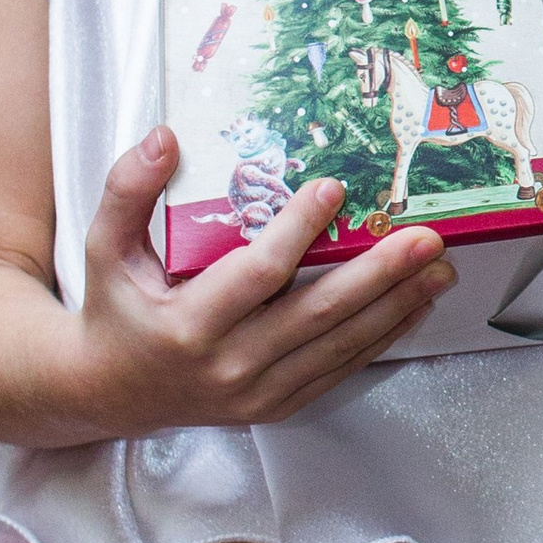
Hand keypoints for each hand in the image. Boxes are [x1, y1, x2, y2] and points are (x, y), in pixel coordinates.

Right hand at [67, 129, 451, 434]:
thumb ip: (128, 191)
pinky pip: (338, 370)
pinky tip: (413, 306)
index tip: (334, 188)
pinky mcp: (277, 405)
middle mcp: (228, 366)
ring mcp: (257, 392)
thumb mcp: (103, 247)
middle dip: (379, 274)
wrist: (108, 393)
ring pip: (339, 345)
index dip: (297, 230)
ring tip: (439, 269)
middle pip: (316, 314)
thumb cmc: (114, 309)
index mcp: (187, 326)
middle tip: (426, 238)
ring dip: (396, 305)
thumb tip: (165, 137)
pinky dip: (381, 338)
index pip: (257, 274)